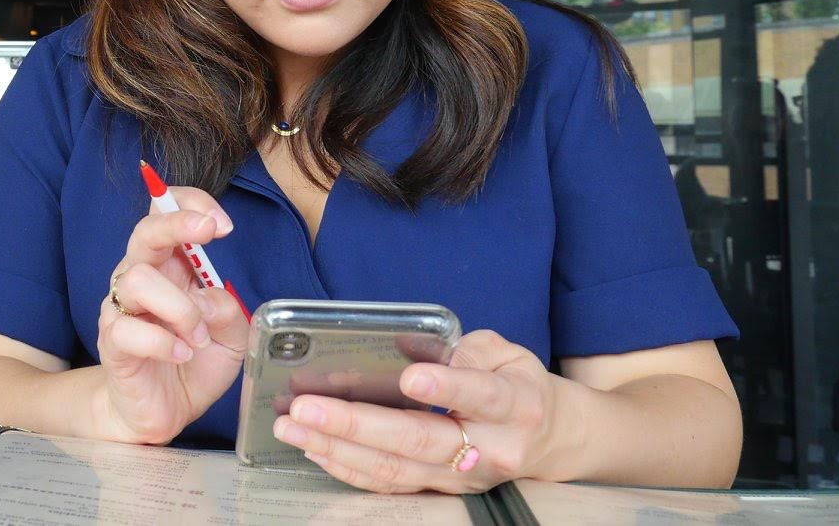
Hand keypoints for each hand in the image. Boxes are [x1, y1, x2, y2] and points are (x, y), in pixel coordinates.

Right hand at [95, 186, 249, 444]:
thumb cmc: (193, 364)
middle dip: (177, 224)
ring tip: (198, 337)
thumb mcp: (230, 338)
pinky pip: (129, 329)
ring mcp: (122, 308)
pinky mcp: (111, 342)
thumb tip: (209, 300)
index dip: (190, 205)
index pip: (166, 214)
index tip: (221, 224)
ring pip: (138, 279)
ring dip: (180, 307)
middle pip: (145, 232)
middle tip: (209, 232)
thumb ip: (228, 312)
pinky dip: (165, 342)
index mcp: (172, 267)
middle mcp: (142, 277)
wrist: (161, 411)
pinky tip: (182, 355)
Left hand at [270, 329, 562, 493]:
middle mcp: (489, 448)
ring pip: (395, 468)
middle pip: (419, 439)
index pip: (480, 395)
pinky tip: (313, 448)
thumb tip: (422, 353)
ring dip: (337, 448)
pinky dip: (347, 468)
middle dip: (356, 424)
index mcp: (512, 405)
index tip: (409, 378)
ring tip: (292, 427)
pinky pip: (388, 484)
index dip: (446, 387)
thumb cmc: (516, 384)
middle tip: (307, 407)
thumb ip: (471, 349)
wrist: (546, 439)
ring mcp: (461, 478)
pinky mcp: (439, 490)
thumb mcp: (508, 353)